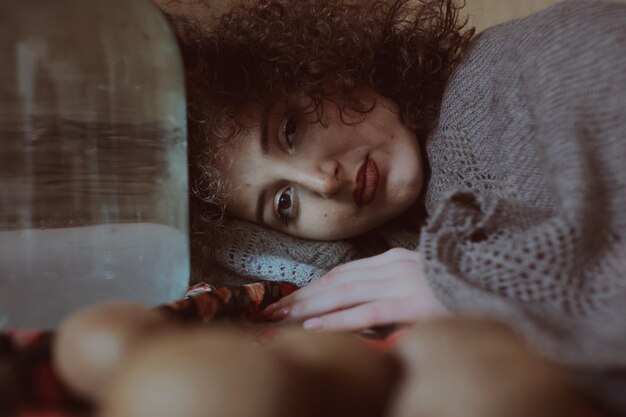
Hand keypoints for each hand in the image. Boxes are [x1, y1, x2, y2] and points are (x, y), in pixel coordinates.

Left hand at [263, 248, 448, 331]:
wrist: (497, 280)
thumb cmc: (455, 286)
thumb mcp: (418, 280)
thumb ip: (390, 289)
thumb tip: (360, 308)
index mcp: (391, 260)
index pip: (341, 272)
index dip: (311, 285)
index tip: (286, 297)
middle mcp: (391, 266)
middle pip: (334, 281)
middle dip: (299, 296)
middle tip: (268, 310)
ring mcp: (401, 283)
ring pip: (343, 293)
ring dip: (307, 307)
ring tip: (280, 318)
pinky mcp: (411, 304)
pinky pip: (366, 312)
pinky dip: (336, 320)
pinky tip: (314, 327)